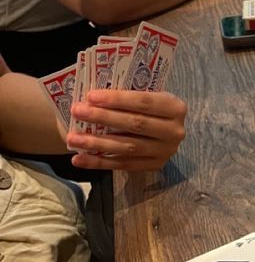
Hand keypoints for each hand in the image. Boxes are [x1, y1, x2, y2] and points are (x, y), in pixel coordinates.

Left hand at [68, 89, 186, 170]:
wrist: (166, 130)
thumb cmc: (150, 107)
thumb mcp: (149, 95)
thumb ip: (129, 95)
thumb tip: (92, 97)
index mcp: (174, 107)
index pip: (144, 102)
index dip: (117, 99)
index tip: (90, 96)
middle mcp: (174, 131)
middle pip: (135, 124)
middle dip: (103, 118)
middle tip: (78, 112)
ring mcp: (165, 151)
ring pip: (127, 147)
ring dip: (97, 143)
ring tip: (73, 139)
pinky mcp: (154, 166)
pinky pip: (123, 165)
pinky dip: (100, 162)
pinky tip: (79, 159)